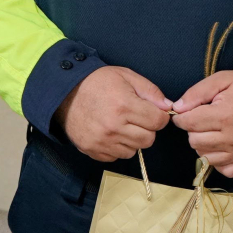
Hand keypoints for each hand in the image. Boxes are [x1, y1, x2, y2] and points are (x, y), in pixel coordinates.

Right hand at [56, 66, 171, 161]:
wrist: (65, 93)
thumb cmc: (97, 82)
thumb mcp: (126, 76)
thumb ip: (151, 91)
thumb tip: (167, 107)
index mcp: (124, 106)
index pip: (158, 122)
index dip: (158, 116)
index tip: (151, 111)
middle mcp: (114, 127)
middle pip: (149, 139)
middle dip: (147, 129)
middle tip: (135, 117)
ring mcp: (102, 141)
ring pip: (134, 150)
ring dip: (132, 139)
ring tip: (121, 124)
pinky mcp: (94, 151)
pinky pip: (117, 156)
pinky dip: (117, 147)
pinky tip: (110, 132)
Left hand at [171, 71, 232, 177]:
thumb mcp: (222, 80)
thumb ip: (197, 93)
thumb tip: (177, 108)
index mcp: (224, 116)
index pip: (188, 123)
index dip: (182, 117)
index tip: (185, 113)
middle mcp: (232, 138)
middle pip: (194, 141)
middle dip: (193, 129)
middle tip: (203, 120)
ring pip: (205, 157)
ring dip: (204, 145)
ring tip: (213, 131)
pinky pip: (223, 170)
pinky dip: (218, 160)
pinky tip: (221, 146)